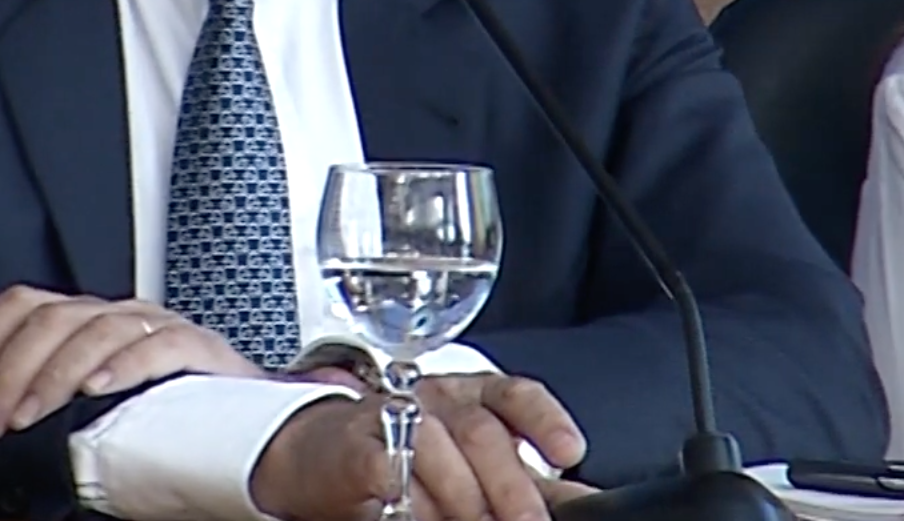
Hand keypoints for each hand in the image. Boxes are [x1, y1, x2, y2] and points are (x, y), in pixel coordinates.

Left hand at [0, 286, 263, 438]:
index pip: (25, 303)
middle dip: (11, 370)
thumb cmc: (156, 412)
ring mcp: (159, 327)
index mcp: (87, 318)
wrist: (243, 427)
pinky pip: (159, 348)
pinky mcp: (200, 350)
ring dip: (55, 376)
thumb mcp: (84, 389)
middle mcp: (119, 313)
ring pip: (97, 330)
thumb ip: (35, 359)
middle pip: (53, 319)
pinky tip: (98, 390)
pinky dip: (124, 366)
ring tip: (31, 415)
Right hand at [250, 375, 589, 520]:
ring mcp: (392, 415)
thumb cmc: (406, 457)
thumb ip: (528, 481)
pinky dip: (410, 497)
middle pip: (480, 431)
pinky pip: (388, 468)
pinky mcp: (355, 445)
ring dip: (463, 497)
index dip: (545, 420)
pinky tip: (418, 514)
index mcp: (472, 396)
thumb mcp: (474, 464)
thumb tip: (584, 501)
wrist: (320, 454)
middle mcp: (436, 398)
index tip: (571, 452)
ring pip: (436, 446)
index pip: (514, 394)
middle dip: (510, 485)